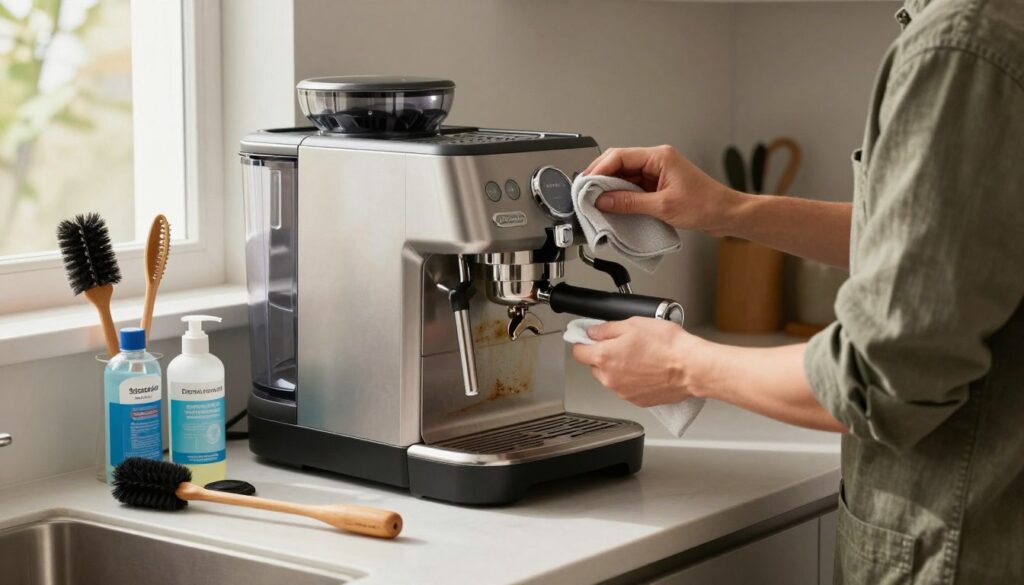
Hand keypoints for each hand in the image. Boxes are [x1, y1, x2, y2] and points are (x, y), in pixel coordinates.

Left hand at [571, 317, 702, 406]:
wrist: (691, 368)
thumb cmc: (667, 346)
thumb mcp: (634, 324)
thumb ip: (607, 328)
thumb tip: (593, 332)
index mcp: (604, 357)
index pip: (578, 352)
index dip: (583, 343)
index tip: (589, 339)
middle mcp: (610, 378)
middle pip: (595, 366)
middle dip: (604, 355)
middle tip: (624, 345)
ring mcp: (623, 392)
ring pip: (611, 378)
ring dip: (619, 369)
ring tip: (640, 357)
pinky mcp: (637, 401)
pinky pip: (627, 389)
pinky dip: (632, 381)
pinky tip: (647, 370)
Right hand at [583, 145, 739, 234]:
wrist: (726, 215)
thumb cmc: (706, 205)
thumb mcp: (663, 206)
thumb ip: (630, 203)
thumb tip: (604, 200)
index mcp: (659, 157)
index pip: (619, 156)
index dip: (599, 169)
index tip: (586, 185)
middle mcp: (657, 161)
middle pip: (619, 163)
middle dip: (601, 178)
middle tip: (587, 195)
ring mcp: (657, 173)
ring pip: (625, 176)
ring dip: (611, 189)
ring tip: (599, 203)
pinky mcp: (658, 185)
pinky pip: (633, 187)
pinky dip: (622, 196)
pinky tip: (615, 206)